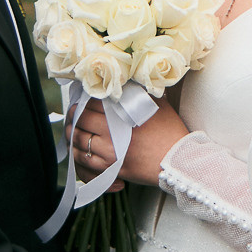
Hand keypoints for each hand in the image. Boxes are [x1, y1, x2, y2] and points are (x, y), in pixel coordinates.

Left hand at [73, 97, 189, 184]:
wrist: (178, 160)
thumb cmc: (171, 132)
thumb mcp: (157, 104)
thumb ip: (138, 93)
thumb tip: (125, 82)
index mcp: (122, 115)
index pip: (93, 102)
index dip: (86, 98)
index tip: (85, 98)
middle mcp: (113, 134)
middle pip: (82, 120)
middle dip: (74, 114)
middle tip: (74, 112)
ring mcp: (110, 153)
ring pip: (79, 142)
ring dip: (73, 134)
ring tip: (73, 129)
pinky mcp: (111, 169)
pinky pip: (85, 164)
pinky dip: (79, 156)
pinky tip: (79, 150)